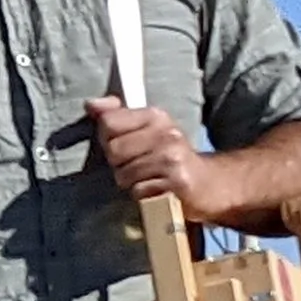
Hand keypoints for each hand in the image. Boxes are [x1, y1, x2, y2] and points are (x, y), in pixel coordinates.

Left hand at [84, 97, 229, 218]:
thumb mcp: (147, 131)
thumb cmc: (170, 158)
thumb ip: (116, 116)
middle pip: (113, 150)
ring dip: (131, 182)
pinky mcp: (177, 182)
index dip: (108, 138)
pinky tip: (157, 190)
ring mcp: (172, 157)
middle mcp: (166, 133)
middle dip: (119, 164)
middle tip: (138, 166)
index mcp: (156, 117)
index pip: (109, 122)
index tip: (123, 145)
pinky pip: (139, 191)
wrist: (210, 184)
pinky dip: (143, 196)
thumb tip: (90, 104)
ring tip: (149, 179)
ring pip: (123, 174)